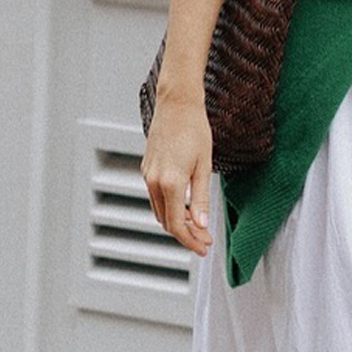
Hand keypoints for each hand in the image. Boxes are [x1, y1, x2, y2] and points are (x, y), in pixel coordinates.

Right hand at [142, 94, 214, 253]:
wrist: (177, 104)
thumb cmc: (194, 129)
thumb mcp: (204, 166)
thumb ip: (201, 198)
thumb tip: (201, 223)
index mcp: (170, 182)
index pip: (177, 224)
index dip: (191, 240)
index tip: (203, 247)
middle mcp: (154, 181)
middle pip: (166, 221)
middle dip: (186, 234)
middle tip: (204, 239)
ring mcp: (148, 175)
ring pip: (160, 211)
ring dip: (177, 221)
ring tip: (197, 225)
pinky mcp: (147, 169)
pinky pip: (156, 197)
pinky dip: (170, 207)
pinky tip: (185, 207)